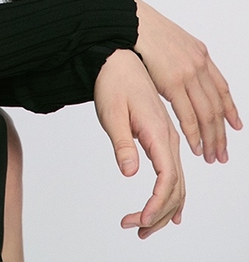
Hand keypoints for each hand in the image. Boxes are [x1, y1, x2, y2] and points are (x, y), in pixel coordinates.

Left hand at [94, 48, 184, 238]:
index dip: (157, 204)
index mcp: (158, 132)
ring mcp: (168, 138)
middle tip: (135, 229)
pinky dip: (171, 196)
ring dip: (164, 209)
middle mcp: (169, 137)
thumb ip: (122, 143)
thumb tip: (129, 171)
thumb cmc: (113, 83)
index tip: (140, 220)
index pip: (167, 178)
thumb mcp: (111, 113)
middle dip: (159, 214)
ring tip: (142, 227)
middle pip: (176, 187)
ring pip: (177, 183)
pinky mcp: (162, 137)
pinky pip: (173, 173)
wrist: (117, 60)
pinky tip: (168, 213)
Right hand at [134, 0, 242, 162]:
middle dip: (221, 133)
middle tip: (223, 153)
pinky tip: (196, 146)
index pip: (222, 89)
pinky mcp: (173, 82)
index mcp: (201, 55)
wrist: (132, 22)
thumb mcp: (175, 42)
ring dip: (211, 138)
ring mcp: (188, 74)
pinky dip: (194, 134)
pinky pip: (189, 115)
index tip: (235, 126)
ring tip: (212, 156)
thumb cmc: (146, 32)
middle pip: (217, 107)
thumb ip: (184, 60)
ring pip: (207, 114)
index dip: (230, 110)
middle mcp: (199, 65)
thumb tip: (184, 74)